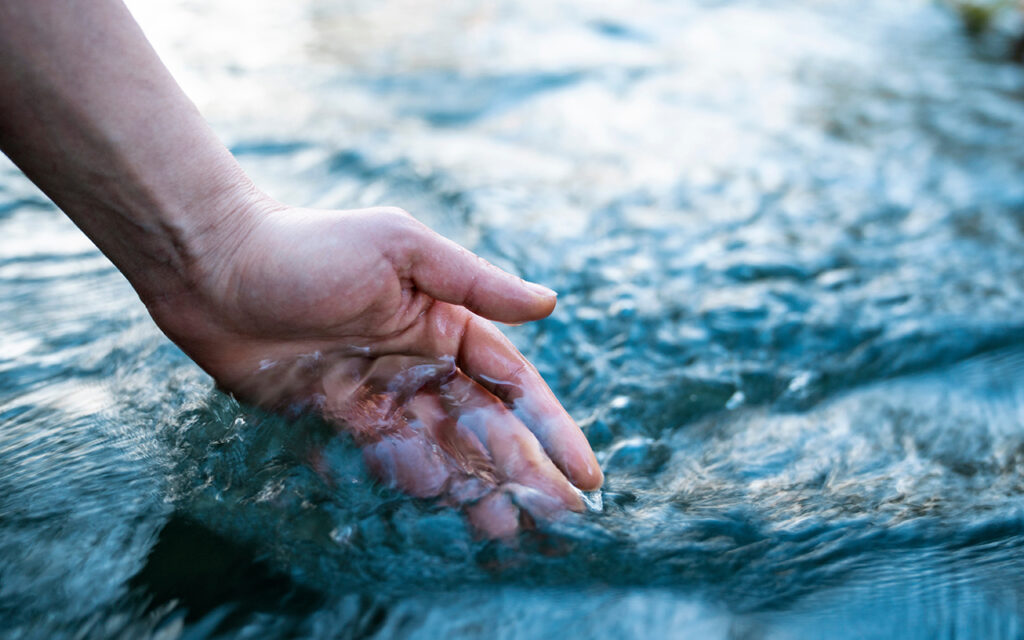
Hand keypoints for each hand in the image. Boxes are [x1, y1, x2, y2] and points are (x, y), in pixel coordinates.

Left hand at [147, 200, 602, 537]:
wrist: (216, 269)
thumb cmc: (311, 246)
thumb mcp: (401, 249)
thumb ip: (474, 282)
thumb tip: (549, 304)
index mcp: (444, 324)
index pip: (512, 386)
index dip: (550, 429)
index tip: (584, 473)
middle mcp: (418, 362)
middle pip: (482, 428)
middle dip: (521, 471)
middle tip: (556, 518)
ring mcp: (378, 393)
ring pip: (439, 451)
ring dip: (473, 489)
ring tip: (504, 529)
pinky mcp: (335, 416)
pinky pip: (382, 459)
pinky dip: (411, 484)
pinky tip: (438, 510)